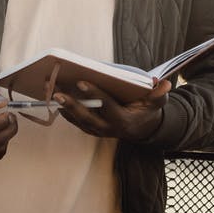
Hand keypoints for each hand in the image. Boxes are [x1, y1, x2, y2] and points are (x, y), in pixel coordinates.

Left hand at [54, 79, 170, 141]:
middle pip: (85, 117)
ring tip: (50, 90)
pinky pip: (75, 120)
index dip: (94, 94)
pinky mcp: (91, 129)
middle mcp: (107, 128)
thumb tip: (163, 84)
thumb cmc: (148, 111)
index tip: (81, 82)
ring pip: (77, 119)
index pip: (106, 106)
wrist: (142, 129)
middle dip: (70, 104)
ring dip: (63, 106)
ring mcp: (98, 130)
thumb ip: (159, 95)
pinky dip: (65, 110)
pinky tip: (55, 98)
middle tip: (56, 91)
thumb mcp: (157, 103)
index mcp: (122, 120)